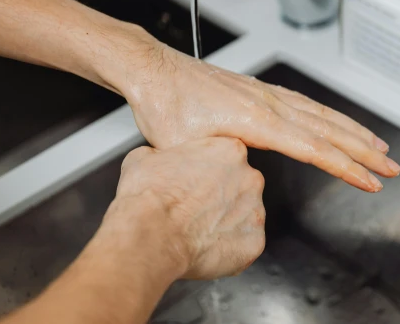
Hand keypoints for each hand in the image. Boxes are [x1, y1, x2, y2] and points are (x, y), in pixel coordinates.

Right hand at [105, 138, 265, 280]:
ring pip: (244, 216)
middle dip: (222, 197)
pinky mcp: (254, 243)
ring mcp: (256, 211)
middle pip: (241, 186)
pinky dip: (229, 249)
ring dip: (226, 222)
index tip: (195, 183)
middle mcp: (251, 178)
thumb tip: (156, 157)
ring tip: (198, 231)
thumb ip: (162, 153)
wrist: (151, 235)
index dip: (209, 173)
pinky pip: (245, 245)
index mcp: (230, 151)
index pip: (228, 158)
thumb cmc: (148, 197)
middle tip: (195, 209)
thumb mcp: (143, 157)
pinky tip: (206, 249)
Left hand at [120, 42, 399, 192]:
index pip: (313, 148)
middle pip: (328, 129)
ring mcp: (266, 95)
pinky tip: (335, 122)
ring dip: (353, 131)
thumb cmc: (164, 106)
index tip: (370, 180)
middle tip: (390, 167)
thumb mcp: (186, 150)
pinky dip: (328, 115)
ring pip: (321, 114)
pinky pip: (305, 104)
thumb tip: (235, 180)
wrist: (153, 71)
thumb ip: (219, 164)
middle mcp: (268, 104)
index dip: (346, 166)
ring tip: (377, 145)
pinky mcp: (259, 92)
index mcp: (255, 120)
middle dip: (364, 151)